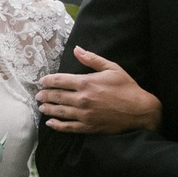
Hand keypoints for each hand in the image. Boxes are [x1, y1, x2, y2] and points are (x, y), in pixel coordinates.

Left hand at [37, 47, 162, 133]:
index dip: (48, 80)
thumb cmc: (126, 87)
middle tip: (38, 95)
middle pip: (57, 96)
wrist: (140, 111)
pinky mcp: (88, 127)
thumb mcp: (112, 68)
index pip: (60, 80)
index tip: (42, 81)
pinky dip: (57, 126)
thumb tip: (76, 49)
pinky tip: (50, 124)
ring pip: (60, 112)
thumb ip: (92, 59)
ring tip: (41, 107)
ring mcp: (84, 114)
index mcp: (86, 82)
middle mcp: (82, 99)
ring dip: (48, 109)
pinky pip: (68, 127)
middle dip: (45, 95)